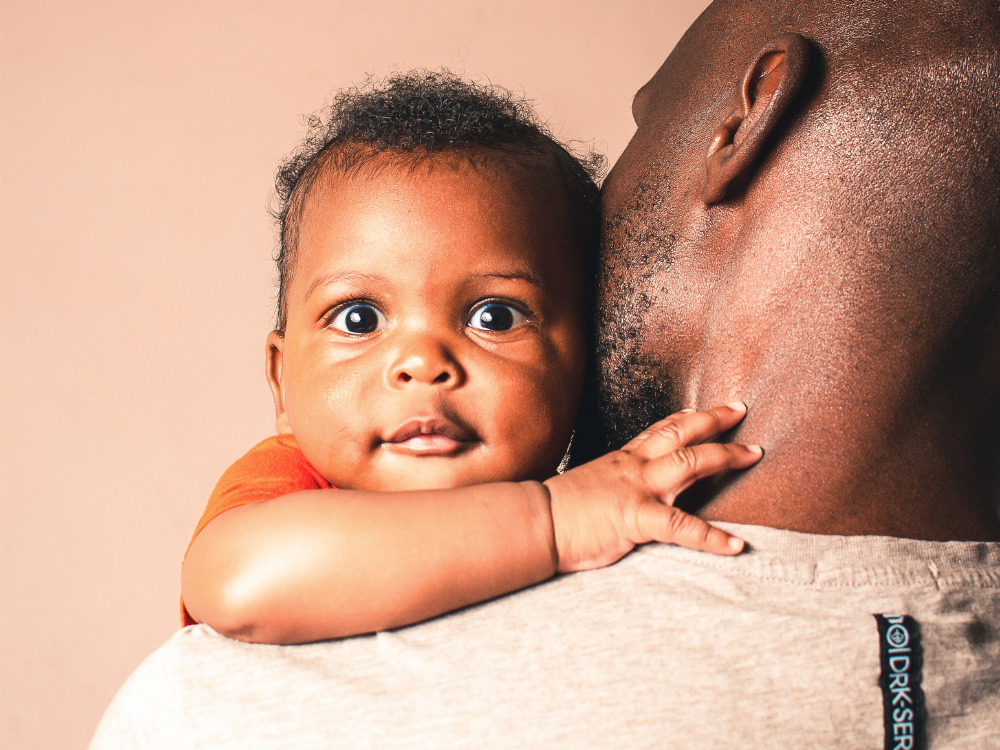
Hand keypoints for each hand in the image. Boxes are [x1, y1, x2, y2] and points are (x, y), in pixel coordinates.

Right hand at [542, 403, 760, 571]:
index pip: (656, 432)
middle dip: (714, 421)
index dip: (682, 419)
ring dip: (725, 456)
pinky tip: (735, 545)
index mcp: (619, 461)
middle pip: (680, 434)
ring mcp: (637, 490)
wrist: (533, 522)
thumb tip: (611, 495)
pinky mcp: (637, 518)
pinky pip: (682, 528)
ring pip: (690, 463)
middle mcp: (633, 468)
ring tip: (754, 454)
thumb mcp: (584, 486)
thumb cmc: (553, 512)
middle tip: (741, 410)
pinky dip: (712, 537)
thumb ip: (606, 486)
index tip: (701, 410)